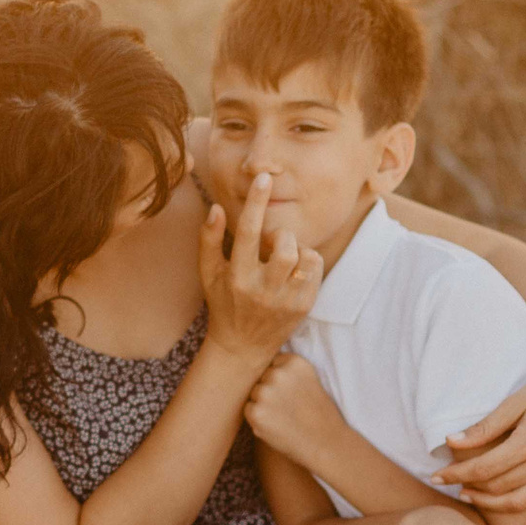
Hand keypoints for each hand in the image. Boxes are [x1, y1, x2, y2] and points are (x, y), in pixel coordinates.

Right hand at [199, 171, 320, 363]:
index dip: (256, 203)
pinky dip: (308, 262)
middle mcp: (263, 291)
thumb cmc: (223, 302)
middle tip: (272, 242)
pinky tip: (293, 270)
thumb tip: (217, 208)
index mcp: (238, 278)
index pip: (248, 233)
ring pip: (306, 258)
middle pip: (286, 247)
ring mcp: (287, 301)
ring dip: (297, 249)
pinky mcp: (304, 307)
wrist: (242, 346)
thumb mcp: (208, 273)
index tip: (264, 178)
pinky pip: (316, 270)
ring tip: (284, 257)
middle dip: (281, 235)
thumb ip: (209, 239)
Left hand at [243, 354, 346, 466]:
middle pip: (261, 377)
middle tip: (290, 408)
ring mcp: (266, 393)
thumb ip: (286, 369)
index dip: (280, 381)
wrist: (327, 443)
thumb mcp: (308, 379)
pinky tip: (277, 425)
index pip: (272, 364)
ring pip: (253, 393)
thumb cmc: (317, 413)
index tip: (293, 393)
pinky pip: (248, 410)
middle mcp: (279, 373)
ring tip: (285, 417)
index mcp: (294, 361)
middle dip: (270, 391)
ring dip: (263, 404)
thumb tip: (254, 365)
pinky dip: (258, 419)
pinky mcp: (257, 413)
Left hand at [433, 357, 525, 524]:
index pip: (483, 468)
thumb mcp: (515, 402)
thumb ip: (485, 427)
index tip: (435, 476)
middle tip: (447, 483)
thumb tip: (450, 441)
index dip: (456, 474)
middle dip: (468, 486)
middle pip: (497, 486)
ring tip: (468, 497)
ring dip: (490, 504)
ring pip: (518, 501)